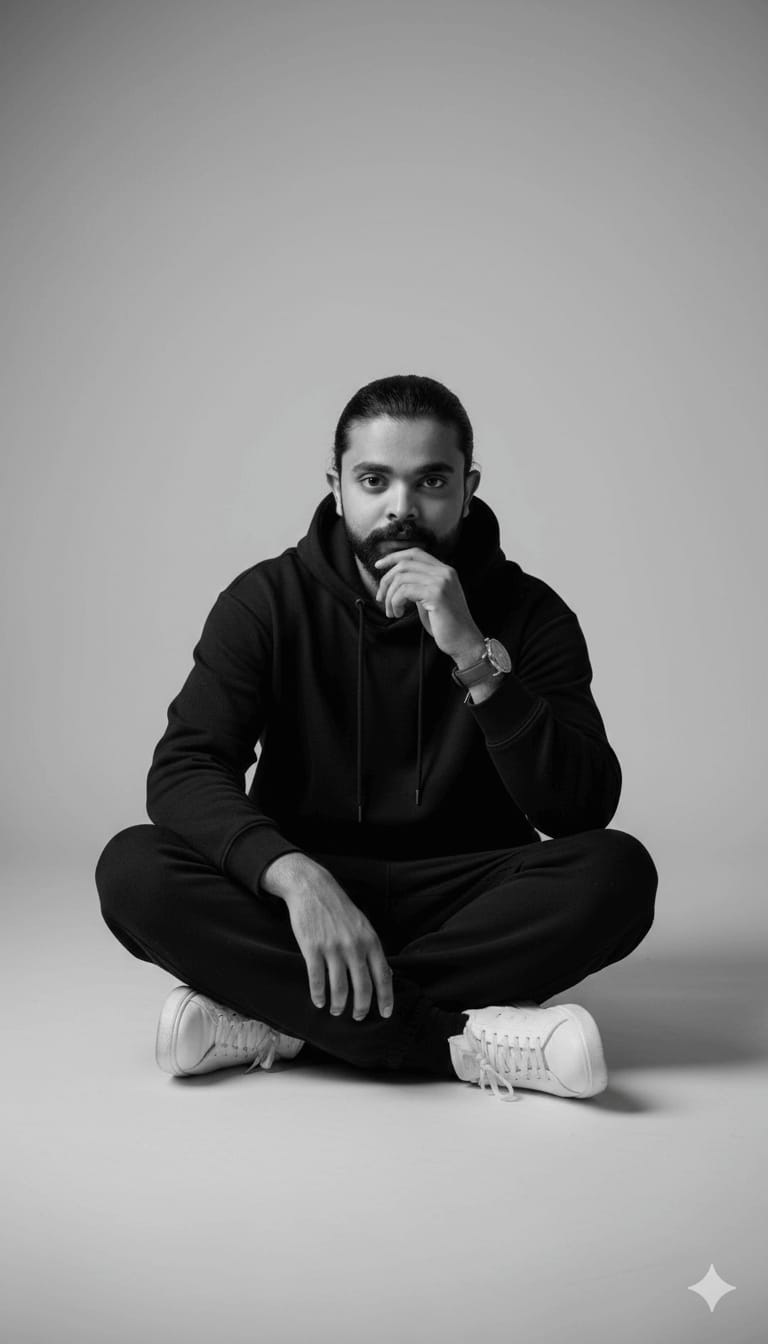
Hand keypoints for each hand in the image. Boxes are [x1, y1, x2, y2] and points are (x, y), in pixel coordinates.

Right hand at [264, 856, 393, 1020]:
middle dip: (361, 1008)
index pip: (383, 975)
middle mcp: (354, 946)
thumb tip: (385, 974)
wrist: (313, 888)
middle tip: (357, 1018)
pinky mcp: (312, 948)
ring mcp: (333, 947)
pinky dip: (318, 994)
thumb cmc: (339, 909)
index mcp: (370, 940)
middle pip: (363, 986)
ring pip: (339, 987)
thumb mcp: (363, 925)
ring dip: (339, 1005)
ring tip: (337, 1011)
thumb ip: (372, 948)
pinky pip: (317, 979)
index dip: (385, 998)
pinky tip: (318, 1001)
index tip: (385, 1014)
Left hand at [374, 547, 482, 661]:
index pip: (415, 553)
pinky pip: (403, 592)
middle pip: (404, 564)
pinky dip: (395, 603)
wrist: (464, 642)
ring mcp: (441, 581)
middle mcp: (444, 572)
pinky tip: (399, 614)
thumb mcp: (430, 599)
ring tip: (392, 612)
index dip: (394, 557)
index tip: (378, 565)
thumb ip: (418, 586)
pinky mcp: (436, 594)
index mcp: (445, 571)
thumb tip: (395, 581)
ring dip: (389, 597)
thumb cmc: (446, 625)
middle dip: (386, 580)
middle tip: (380, 598)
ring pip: (401, 579)